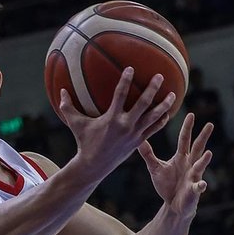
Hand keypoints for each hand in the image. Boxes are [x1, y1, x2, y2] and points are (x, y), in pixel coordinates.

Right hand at [57, 68, 176, 175]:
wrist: (94, 166)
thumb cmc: (83, 142)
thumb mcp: (75, 124)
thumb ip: (67, 107)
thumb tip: (60, 90)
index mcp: (111, 119)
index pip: (120, 95)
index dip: (125, 81)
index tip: (131, 68)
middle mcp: (125, 125)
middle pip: (143, 104)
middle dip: (152, 89)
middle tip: (160, 77)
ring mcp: (134, 134)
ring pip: (153, 118)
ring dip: (164, 105)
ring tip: (173, 95)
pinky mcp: (138, 142)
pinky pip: (153, 129)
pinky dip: (161, 121)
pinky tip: (168, 113)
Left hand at [139, 112, 213, 220]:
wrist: (173, 205)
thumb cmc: (167, 185)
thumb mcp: (155, 168)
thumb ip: (148, 154)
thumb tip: (137, 139)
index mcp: (181, 157)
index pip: (185, 139)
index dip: (187, 128)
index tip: (191, 114)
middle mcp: (190, 164)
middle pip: (197, 148)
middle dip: (203, 137)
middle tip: (210, 124)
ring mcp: (193, 177)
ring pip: (200, 166)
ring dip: (204, 160)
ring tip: (209, 153)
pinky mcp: (194, 190)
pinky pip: (198, 187)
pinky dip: (200, 186)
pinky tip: (202, 185)